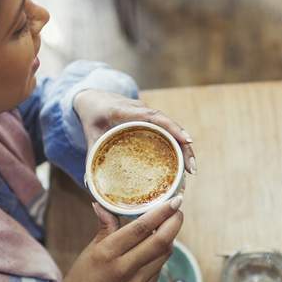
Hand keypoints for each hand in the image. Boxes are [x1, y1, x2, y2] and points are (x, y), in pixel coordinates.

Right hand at [48, 197, 183, 281]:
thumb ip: (105, 226)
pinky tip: (158, 245)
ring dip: (170, 237)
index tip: (175, 201)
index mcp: (108, 253)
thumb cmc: (83, 277)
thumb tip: (102, 203)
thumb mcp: (91, 249)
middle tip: (178, 210)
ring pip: (164, 254)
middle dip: (174, 222)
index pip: (141, 228)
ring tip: (169, 224)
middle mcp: (124, 269)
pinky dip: (161, 253)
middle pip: (161, 242)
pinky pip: (159, 268)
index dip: (161, 213)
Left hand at [73, 90, 195, 174]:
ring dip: (184, 146)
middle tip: (192, 168)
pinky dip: (178, 142)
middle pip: (168, 124)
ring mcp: (148, 112)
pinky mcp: (151, 118)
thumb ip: (91, 156)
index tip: (186, 141)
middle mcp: (141, 109)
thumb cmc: (92, 116)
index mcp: (124, 110)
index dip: (171, 128)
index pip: (152, 116)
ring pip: (171, 127)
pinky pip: (168, 129)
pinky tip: (184, 160)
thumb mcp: (89, 134)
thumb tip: (92, 185)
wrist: (93, 97)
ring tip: (191, 168)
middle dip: (183, 145)